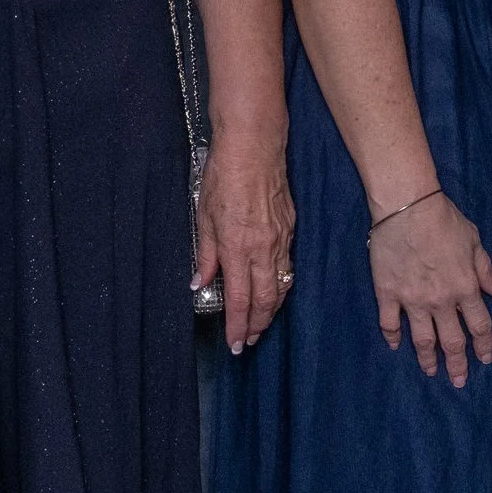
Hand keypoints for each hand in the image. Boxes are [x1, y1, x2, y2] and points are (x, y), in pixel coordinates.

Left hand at [195, 135, 297, 353]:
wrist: (254, 147)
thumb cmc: (224, 176)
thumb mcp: (204, 216)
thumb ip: (206, 254)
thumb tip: (200, 282)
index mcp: (237, 248)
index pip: (239, 300)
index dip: (237, 326)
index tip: (235, 345)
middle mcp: (262, 249)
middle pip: (265, 300)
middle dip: (257, 325)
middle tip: (248, 341)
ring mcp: (280, 240)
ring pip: (281, 286)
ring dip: (271, 309)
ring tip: (260, 323)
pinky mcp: (291, 228)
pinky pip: (288, 266)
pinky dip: (282, 285)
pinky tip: (275, 290)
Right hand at [368, 192, 491, 386]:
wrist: (408, 206)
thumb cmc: (444, 219)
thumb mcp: (474, 241)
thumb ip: (485, 269)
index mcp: (466, 287)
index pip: (479, 326)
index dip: (483, 346)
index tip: (484, 359)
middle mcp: (442, 300)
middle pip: (452, 341)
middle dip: (457, 364)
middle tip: (459, 381)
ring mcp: (413, 300)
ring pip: (422, 339)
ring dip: (428, 359)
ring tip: (431, 372)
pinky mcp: (388, 293)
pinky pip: (389, 323)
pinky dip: (392, 337)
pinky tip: (395, 346)